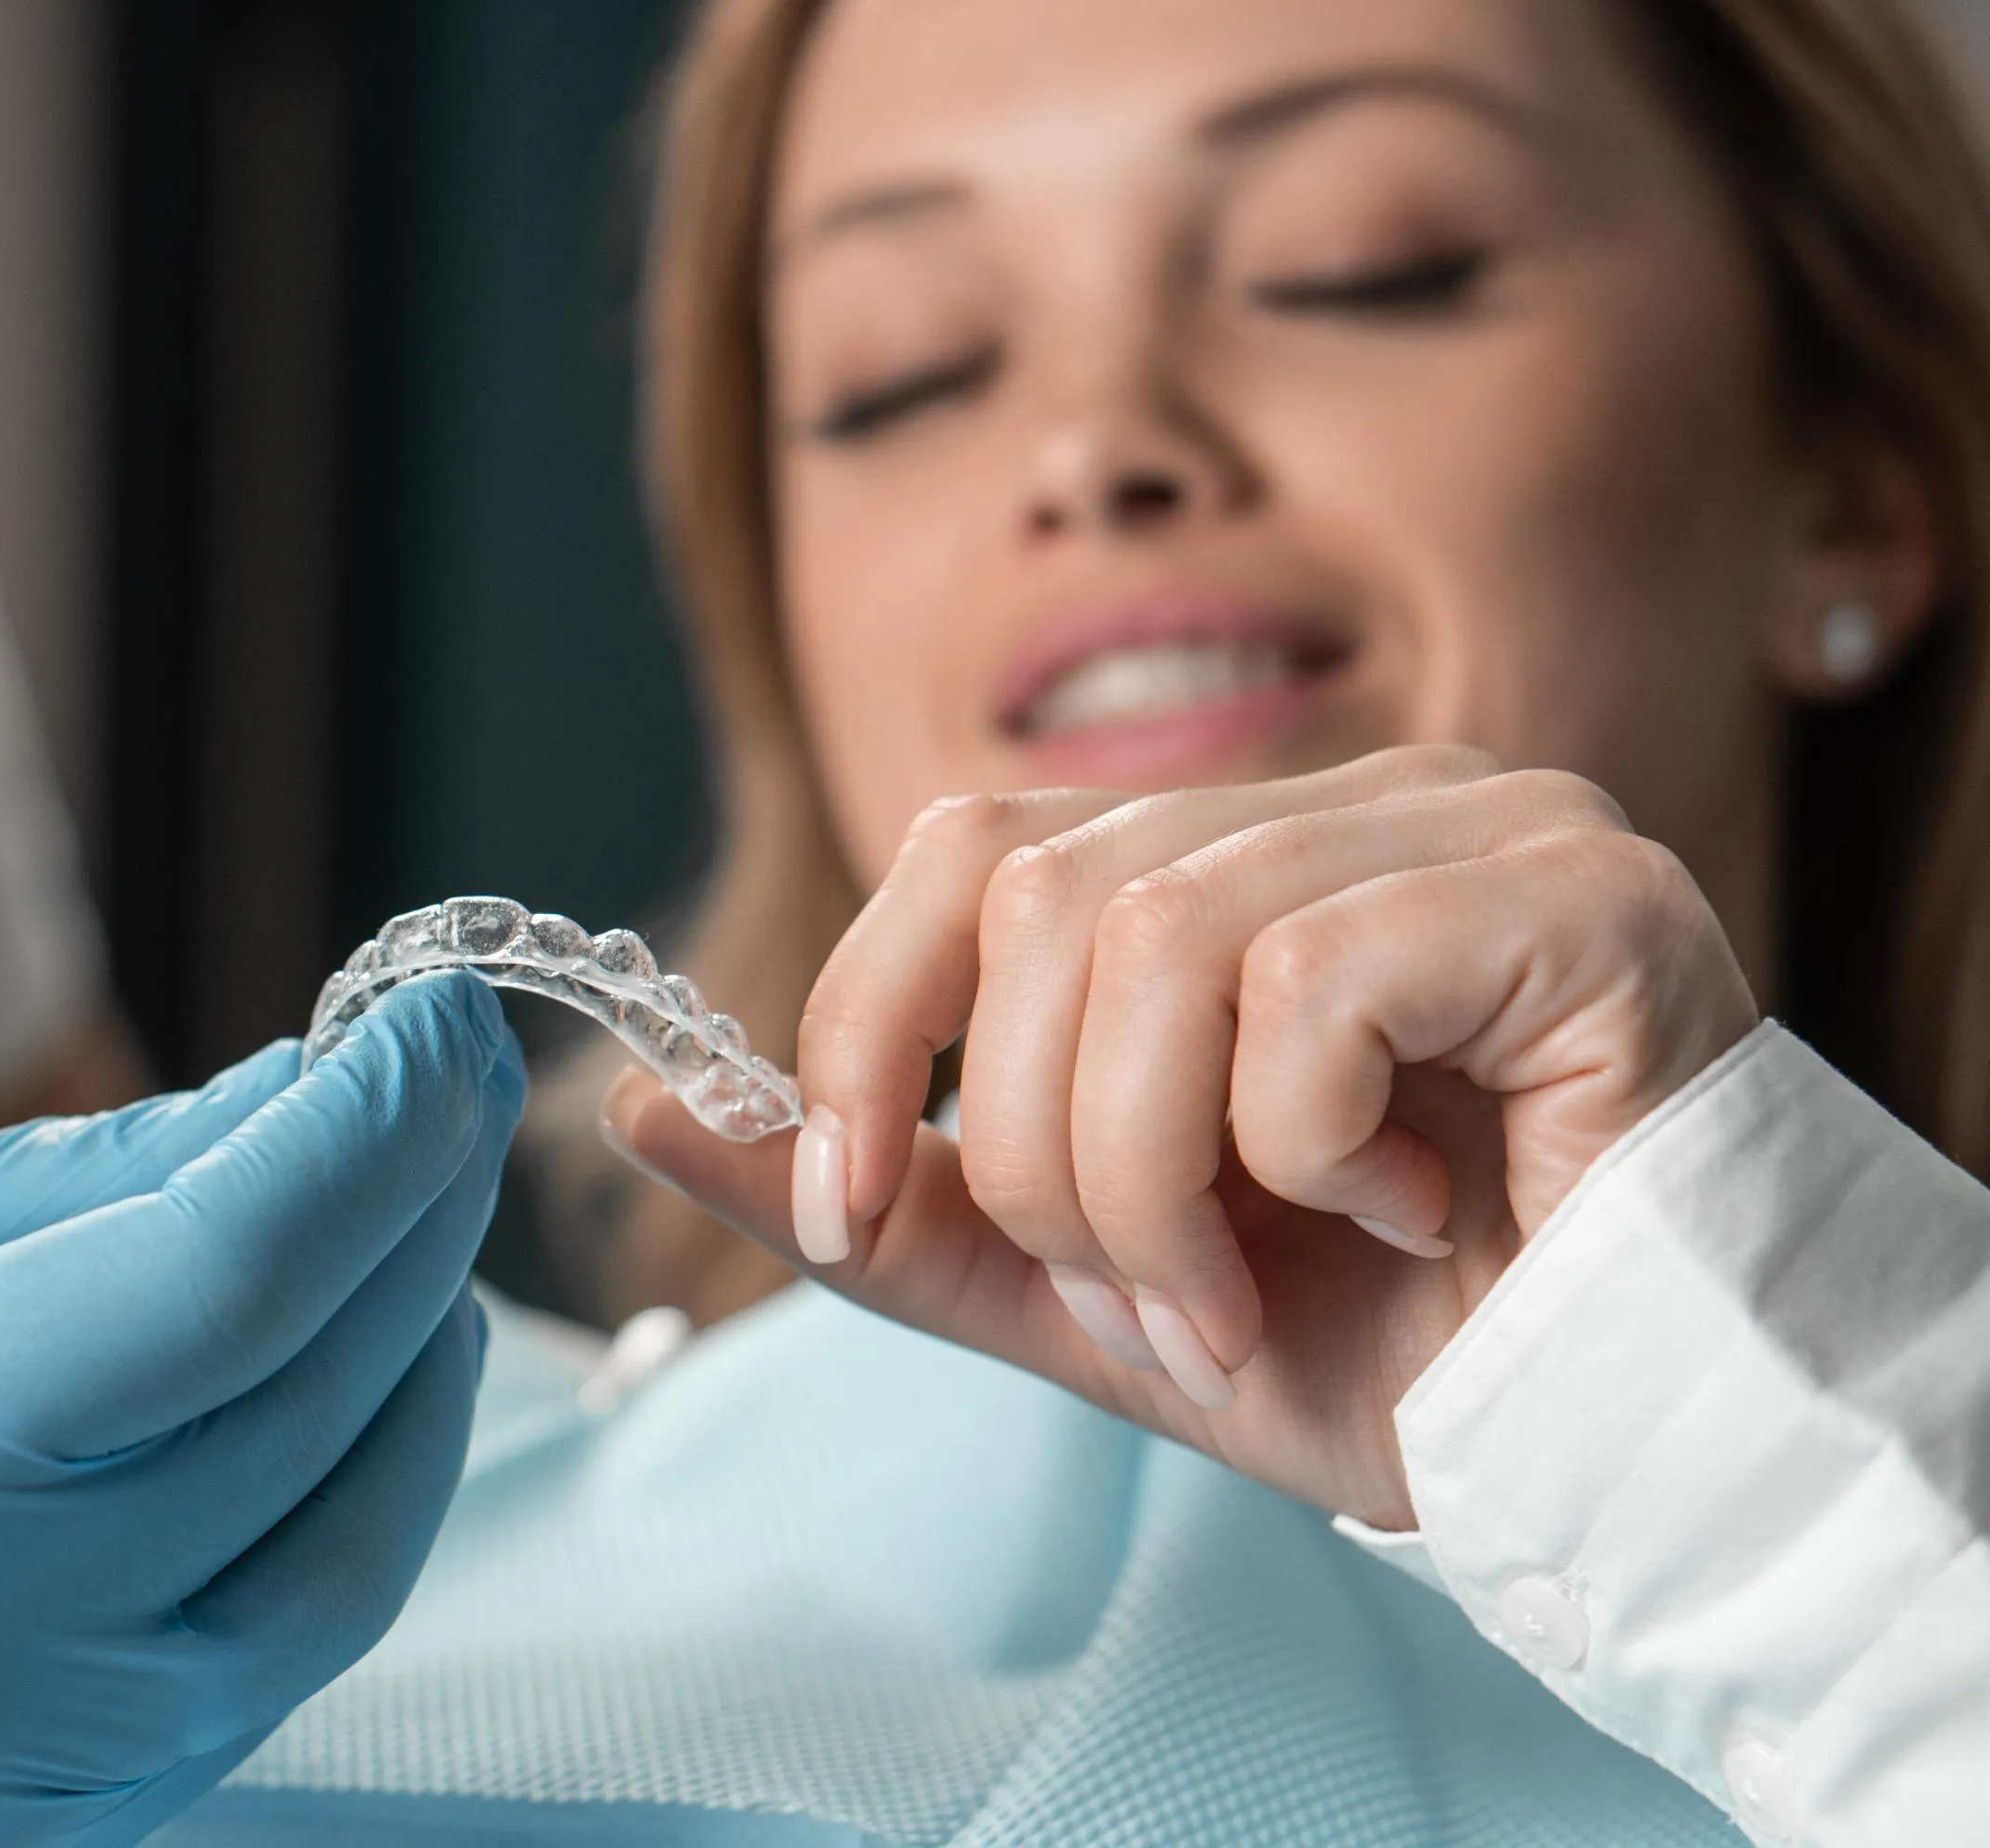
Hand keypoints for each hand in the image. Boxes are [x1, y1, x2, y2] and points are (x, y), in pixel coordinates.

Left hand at [607, 747, 1755, 1527]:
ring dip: (1158, 1190)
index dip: (863, 1027)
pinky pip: (1311, 984)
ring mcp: (1471, 819)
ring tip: (1256, 1296)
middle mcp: (1345, 800)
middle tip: (1157, 1306)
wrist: (1622, 1456)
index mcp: (1223, 862)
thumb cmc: (1383, 1358)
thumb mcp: (1079, 1292)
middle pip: (1037, 899)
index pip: (965, 843)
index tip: (853, 1210)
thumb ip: (888, 1199)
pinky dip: (1306, 1153)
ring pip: (1151, 944)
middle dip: (1041, 1161)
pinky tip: (1419, 1217)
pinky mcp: (1579, 889)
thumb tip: (647, 1111)